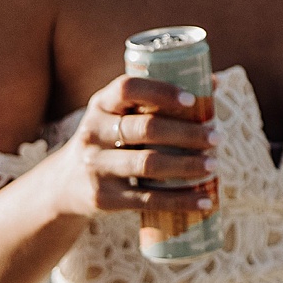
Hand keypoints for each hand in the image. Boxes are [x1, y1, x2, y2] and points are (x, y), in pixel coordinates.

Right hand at [42, 77, 217, 224]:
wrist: (66, 184)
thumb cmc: (110, 141)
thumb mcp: (119, 115)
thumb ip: (157, 100)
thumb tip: (215, 82)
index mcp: (101, 104)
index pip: (129, 88)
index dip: (162, 91)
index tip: (193, 100)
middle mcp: (94, 132)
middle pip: (146, 129)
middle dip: (186, 133)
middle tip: (216, 136)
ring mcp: (97, 166)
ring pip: (148, 164)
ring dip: (187, 165)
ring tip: (214, 165)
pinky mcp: (104, 198)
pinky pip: (148, 200)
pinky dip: (181, 200)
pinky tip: (205, 199)